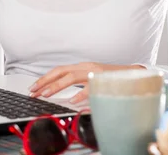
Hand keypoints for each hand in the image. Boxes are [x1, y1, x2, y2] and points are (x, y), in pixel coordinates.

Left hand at [29, 63, 144, 103]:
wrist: (135, 74)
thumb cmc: (111, 78)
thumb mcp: (91, 78)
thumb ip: (77, 83)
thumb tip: (61, 93)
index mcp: (81, 66)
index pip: (59, 70)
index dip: (45, 78)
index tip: (33, 87)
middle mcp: (86, 66)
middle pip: (61, 71)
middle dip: (45, 81)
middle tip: (34, 91)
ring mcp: (95, 72)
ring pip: (72, 77)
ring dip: (57, 86)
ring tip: (46, 94)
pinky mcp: (104, 80)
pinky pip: (90, 87)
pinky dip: (80, 94)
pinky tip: (72, 100)